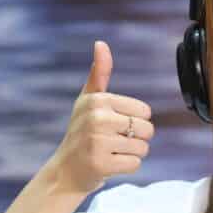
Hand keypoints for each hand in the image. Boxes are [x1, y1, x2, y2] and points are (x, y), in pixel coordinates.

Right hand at [46, 40, 154, 195]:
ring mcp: (98, 141)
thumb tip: (101, 43)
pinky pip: (134, 164)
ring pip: (142, 148)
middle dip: (136, 139)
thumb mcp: (88, 100)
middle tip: (113, 141)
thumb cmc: (81, 131)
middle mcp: (97, 118)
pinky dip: (126, 166)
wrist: (66, 169)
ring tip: (111, 152)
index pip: (144, 111)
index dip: (135, 121)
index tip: (114, 125)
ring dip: (131, 153)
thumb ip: (99, 73)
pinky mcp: (101, 163)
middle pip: (147, 129)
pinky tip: (109, 164)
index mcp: (98, 100)